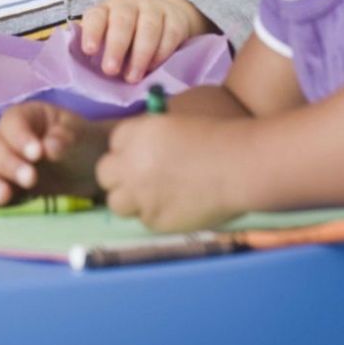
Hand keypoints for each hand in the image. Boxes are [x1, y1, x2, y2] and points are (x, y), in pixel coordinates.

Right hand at [0, 100, 109, 205]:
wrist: (89, 172)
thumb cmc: (84, 145)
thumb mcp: (80, 137)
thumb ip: (65, 139)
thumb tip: (48, 147)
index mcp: (25, 118)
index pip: (11, 121)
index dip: (19, 137)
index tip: (37, 154)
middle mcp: (5, 139)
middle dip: (8, 164)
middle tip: (30, 179)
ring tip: (4, 197)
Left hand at [77, 0, 211, 81]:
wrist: (167, 14)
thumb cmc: (128, 34)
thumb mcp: (109, 36)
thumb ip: (97, 49)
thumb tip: (79, 70)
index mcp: (107, 10)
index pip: (97, 16)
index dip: (92, 31)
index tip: (89, 50)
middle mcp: (130, 6)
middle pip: (123, 21)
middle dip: (116, 46)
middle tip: (110, 70)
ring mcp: (154, 10)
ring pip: (148, 28)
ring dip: (140, 54)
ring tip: (132, 77)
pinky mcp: (175, 19)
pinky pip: (170, 35)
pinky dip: (161, 53)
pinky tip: (153, 68)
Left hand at [98, 112, 246, 230]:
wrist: (238, 165)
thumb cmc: (216, 137)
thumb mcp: (174, 124)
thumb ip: (150, 137)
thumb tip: (138, 149)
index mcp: (135, 134)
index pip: (115, 143)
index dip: (128, 150)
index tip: (143, 156)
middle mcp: (130, 164)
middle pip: (105, 174)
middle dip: (120, 176)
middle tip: (140, 180)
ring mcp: (140, 195)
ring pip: (116, 203)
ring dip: (130, 200)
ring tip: (153, 198)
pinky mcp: (155, 220)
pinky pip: (144, 220)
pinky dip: (155, 216)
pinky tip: (176, 208)